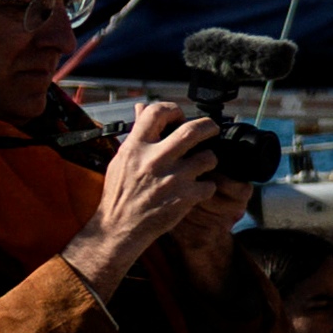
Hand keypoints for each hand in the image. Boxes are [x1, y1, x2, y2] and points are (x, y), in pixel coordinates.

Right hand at [67, 101, 227, 290]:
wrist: (119, 226)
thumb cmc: (121, 191)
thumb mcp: (122, 158)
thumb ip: (137, 133)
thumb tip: (141, 107)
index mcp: (136, 147)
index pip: (156, 112)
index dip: (173, 109)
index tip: (180, 116)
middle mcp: (154, 159)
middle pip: (193, 130)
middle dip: (208, 126)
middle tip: (212, 129)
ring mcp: (172, 179)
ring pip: (209, 158)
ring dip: (209, 160)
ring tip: (201, 165)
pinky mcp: (185, 197)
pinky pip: (210, 185)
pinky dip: (207, 187)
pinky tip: (197, 189)